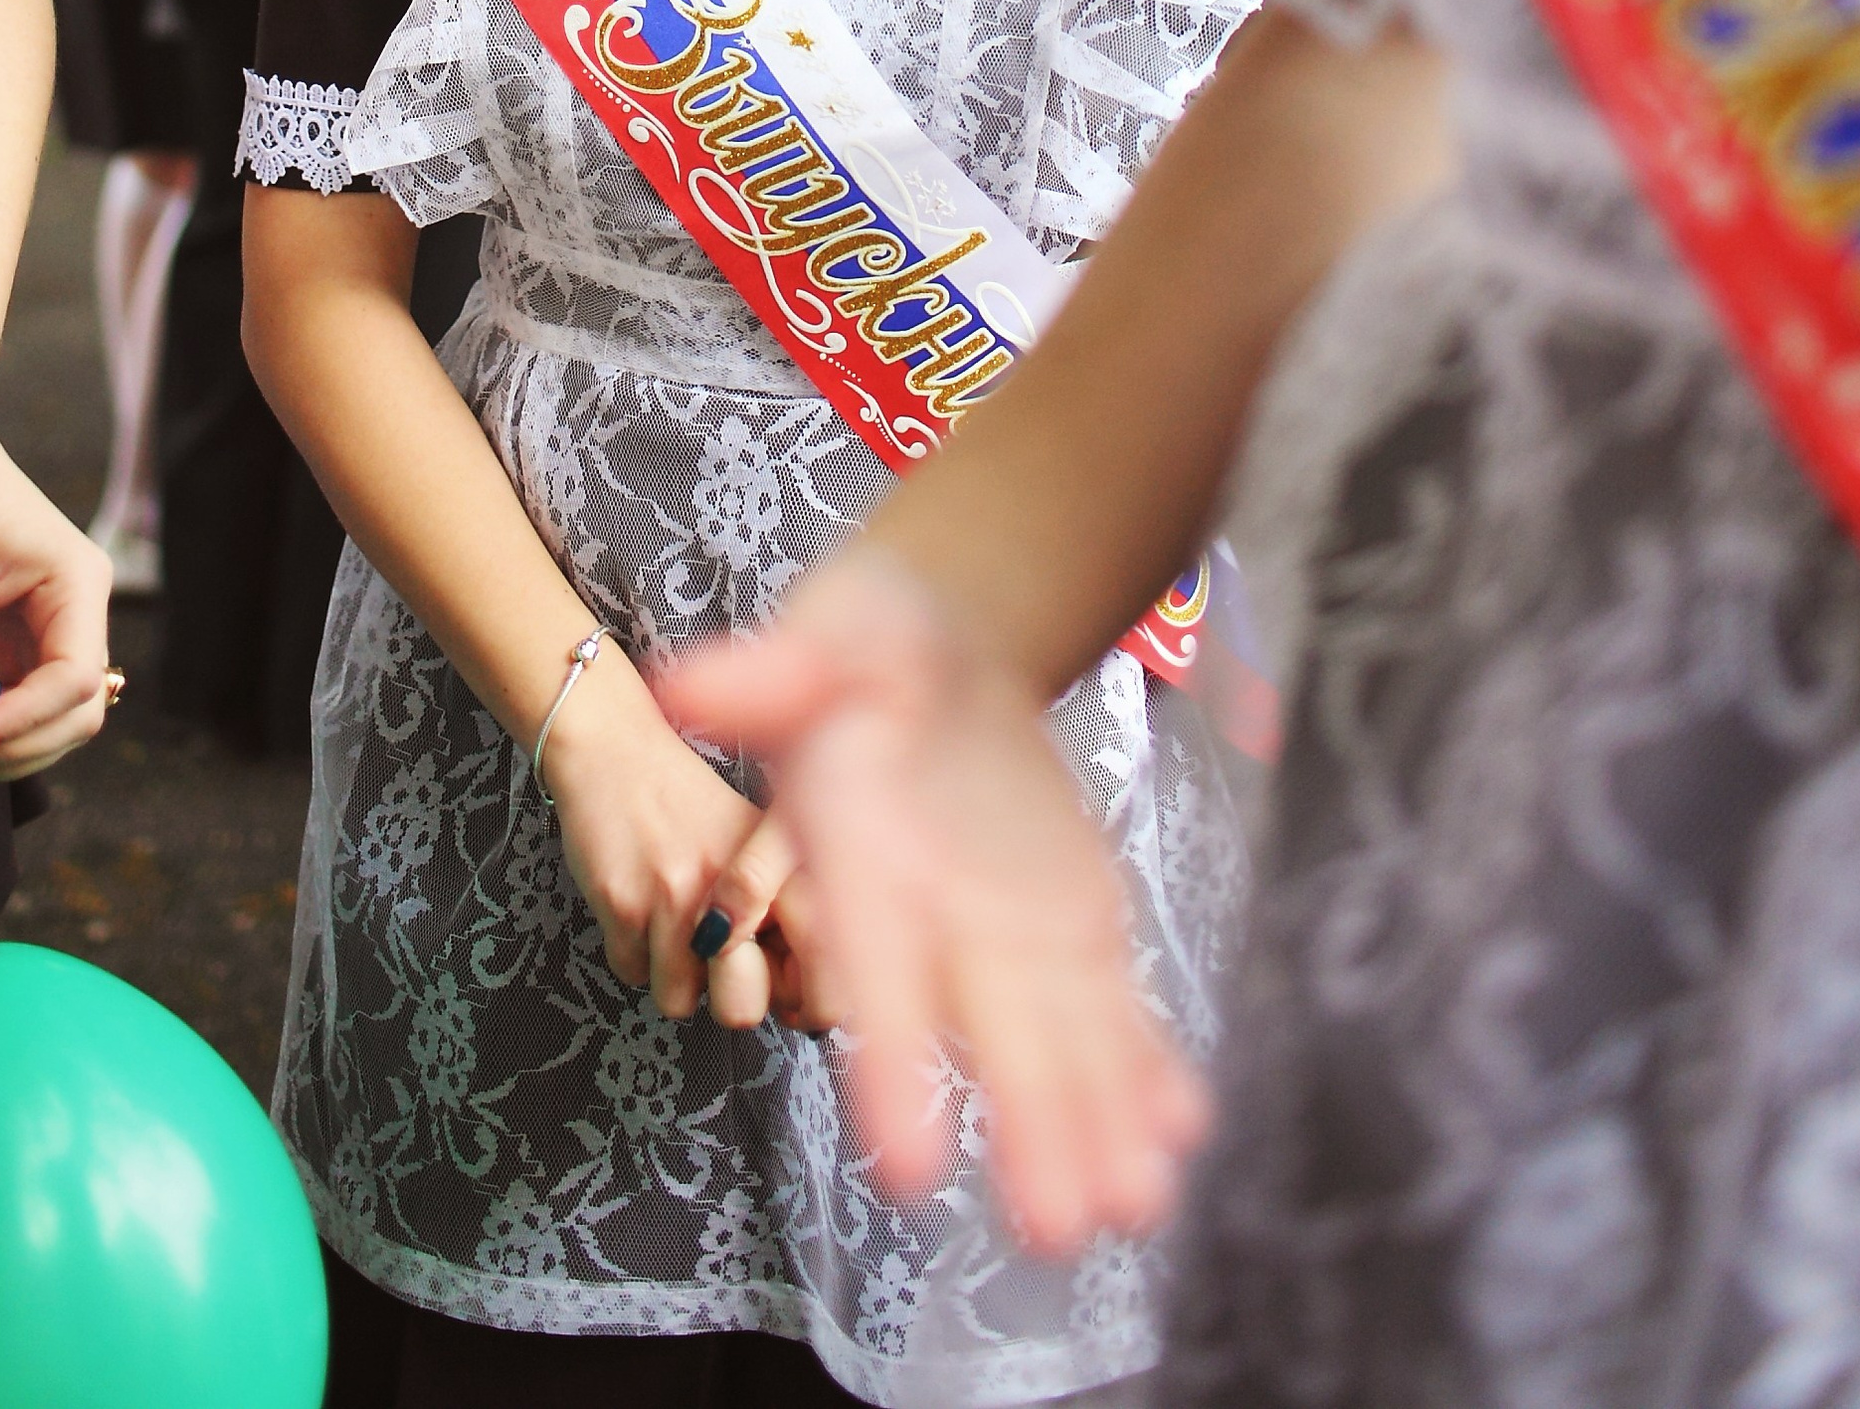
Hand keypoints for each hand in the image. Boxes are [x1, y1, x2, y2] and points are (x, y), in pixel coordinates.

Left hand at [0, 435, 113, 783]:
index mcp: (79, 582)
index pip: (76, 677)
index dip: (27, 719)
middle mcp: (77, 611)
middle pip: (79, 711)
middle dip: (24, 744)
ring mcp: (50, 631)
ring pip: (56, 720)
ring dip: (11, 747)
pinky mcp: (19, 645)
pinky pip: (23, 708)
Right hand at [535, 638, 812, 1034]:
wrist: (614, 749)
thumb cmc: (687, 802)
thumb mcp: (755, 843)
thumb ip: (785, 911)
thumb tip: (801, 1001)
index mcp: (782, 868)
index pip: (823, 965)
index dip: (808, 1002)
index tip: (790, 999)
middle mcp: (737, 885)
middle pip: (742, 1010)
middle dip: (726, 995)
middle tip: (717, 953)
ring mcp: (679, 896)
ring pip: (680, 1001)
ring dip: (673, 973)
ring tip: (673, 917)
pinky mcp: (625, 903)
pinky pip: (632, 974)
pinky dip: (633, 953)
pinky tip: (640, 903)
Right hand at [658, 547, 1208, 1254]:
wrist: (951, 645)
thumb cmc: (874, 640)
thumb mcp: (837, 631)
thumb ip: (776, 670)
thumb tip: (681, 683)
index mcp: (870, 865)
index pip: (877, 973)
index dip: (893, 1065)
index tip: (910, 1166)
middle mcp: (938, 924)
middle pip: (986, 1038)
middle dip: (1025, 1129)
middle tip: (1059, 1227)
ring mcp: (1011, 938)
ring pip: (1060, 1048)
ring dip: (1097, 1125)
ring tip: (1137, 1203)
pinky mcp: (1072, 930)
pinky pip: (1114, 1014)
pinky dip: (1148, 1071)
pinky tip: (1179, 1127)